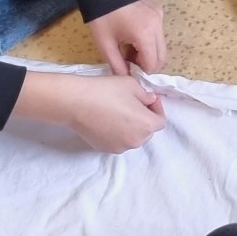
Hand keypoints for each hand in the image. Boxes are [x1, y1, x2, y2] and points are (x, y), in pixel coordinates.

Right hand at [16, 70, 165, 153]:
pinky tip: (106, 120)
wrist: (76, 103)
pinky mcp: (105, 149)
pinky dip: (117, 133)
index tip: (148, 99)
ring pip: (132, 137)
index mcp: (146, 125)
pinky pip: (118, 141)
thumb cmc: (106, 91)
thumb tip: (150, 100)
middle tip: (133, 104)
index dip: (156, 109)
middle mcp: (136, 141)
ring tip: (118, 112)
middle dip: (144, 118)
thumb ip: (146, 95)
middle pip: (147, 131)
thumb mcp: (132, 85)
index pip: (160, 121)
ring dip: (130, 127)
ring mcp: (120, 148)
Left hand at [86, 0, 166, 74]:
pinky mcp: (159, 11)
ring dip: (148, 51)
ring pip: (161, 44)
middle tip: (130, 62)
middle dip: (148, 63)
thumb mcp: (105, 44)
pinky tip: (132, 34)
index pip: (152, 63)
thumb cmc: (102, 16)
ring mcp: (160, 17)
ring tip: (129, 48)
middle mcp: (158, 25)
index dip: (142, 72)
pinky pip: (158, 32)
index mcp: (145, 34)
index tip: (130, 71)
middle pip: (161, 56)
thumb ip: (117, 65)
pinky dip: (149, 39)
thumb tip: (126, 79)